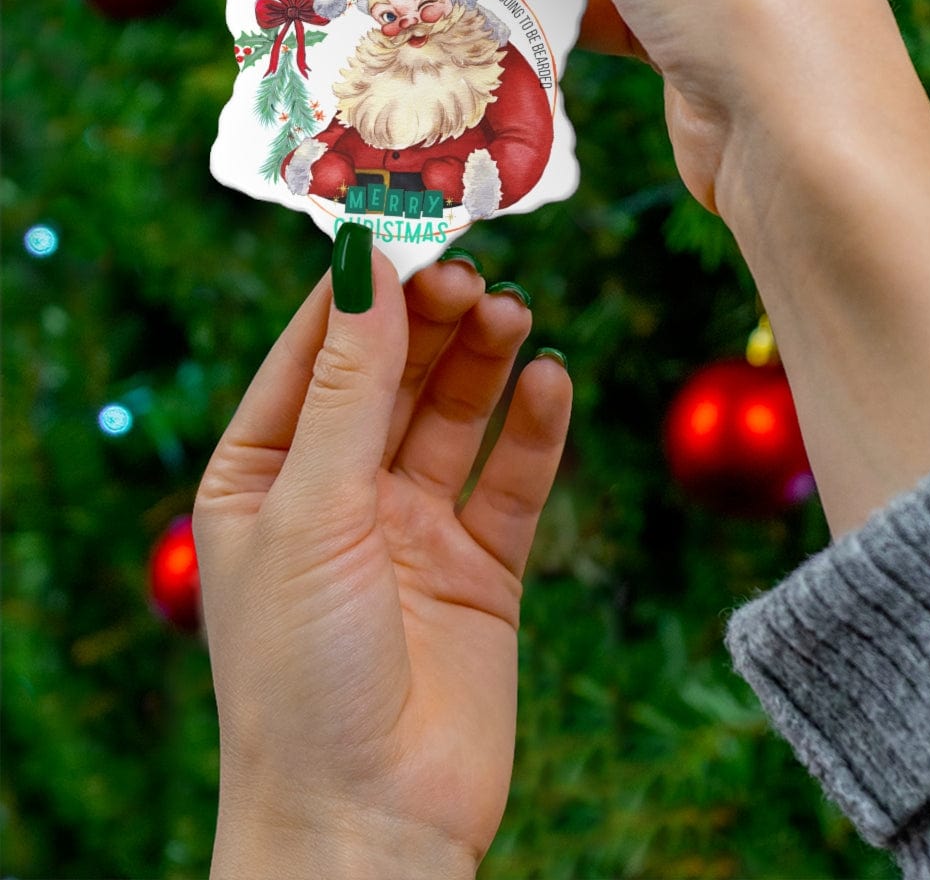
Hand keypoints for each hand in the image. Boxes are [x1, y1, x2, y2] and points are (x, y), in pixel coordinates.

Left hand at [194, 254, 569, 876]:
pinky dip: (535, 429)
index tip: (406, 222)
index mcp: (265, 475)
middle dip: (431, 319)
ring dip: (484, 361)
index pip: (314, 352)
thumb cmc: (302, 674)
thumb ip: (349, 386)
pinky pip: (513, 479)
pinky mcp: (482, 566)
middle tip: (474, 270)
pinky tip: (552, 382)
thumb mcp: (313, 509)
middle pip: (393, 374)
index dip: (360, 287)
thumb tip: (366, 263)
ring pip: (456, 415)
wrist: (370, 824)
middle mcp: (339, 492)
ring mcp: (413, 528)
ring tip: (514, 313)